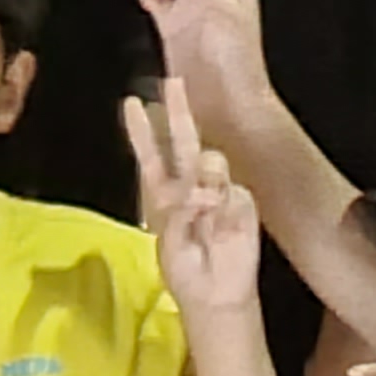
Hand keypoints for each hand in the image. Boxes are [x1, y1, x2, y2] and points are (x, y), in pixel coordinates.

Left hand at [125, 68, 262, 314]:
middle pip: (184, 139)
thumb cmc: (185, 268)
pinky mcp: (243, 202)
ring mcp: (219, 190)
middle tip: (172, 82)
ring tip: (202, 210)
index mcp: (164, 192)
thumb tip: (203, 188)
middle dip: (178, 110)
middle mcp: (191, 184)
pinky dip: (224, 206)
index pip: (151, 154)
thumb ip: (179, 206)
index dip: (142, 130)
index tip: (132, 102)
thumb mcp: (167, 236)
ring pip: (211, 161)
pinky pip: (233, 191)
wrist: (214, 293)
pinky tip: (220, 225)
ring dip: (204, 178)